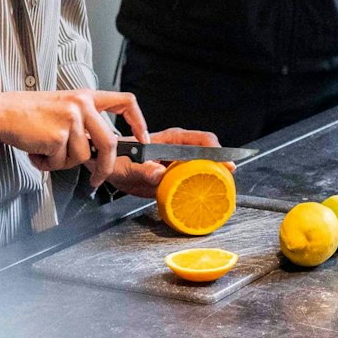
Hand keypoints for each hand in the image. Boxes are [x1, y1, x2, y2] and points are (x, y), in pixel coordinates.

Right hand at [0, 89, 149, 182]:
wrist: (3, 112)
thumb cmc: (30, 113)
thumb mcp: (65, 107)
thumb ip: (85, 122)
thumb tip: (102, 148)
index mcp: (86, 97)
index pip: (125, 102)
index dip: (138, 122)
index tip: (142, 139)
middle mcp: (82, 105)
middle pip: (109, 143)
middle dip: (105, 167)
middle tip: (97, 179)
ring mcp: (71, 120)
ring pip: (81, 157)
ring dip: (62, 162)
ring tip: (45, 149)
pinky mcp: (58, 136)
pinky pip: (61, 162)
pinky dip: (48, 164)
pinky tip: (37, 151)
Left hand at [105, 127, 225, 197]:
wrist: (110, 166)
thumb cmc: (117, 159)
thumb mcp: (127, 166)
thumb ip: (142, 170)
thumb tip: (159, 175)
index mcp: (170, 140)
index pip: (201, 140)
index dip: (216, 151)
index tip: (225, 164)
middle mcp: (177, 149)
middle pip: (207, 153)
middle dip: (220, 165)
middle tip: (228, 180)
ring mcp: (177, 162)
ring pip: (201, 166)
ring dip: (211, 176)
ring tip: (220, 189)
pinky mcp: (174, 176)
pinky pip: (190, 179)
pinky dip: (198, 187)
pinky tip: (202, 197)